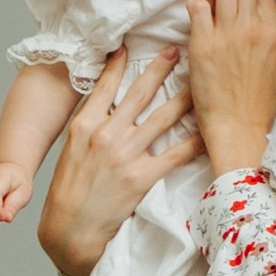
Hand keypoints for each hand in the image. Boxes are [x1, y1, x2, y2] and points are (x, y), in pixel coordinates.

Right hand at [37, 43, 201, 275]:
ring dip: (185, 98)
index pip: (105, 85)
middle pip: (139, 93)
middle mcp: (105, 134)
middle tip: (176, 51)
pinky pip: (176, 153)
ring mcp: (125, 154)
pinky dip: (194, 141)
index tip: (130, 46)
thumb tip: (105, 108)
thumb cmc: (67, 193)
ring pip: (163, 117)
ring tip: (200, 83)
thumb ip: (88, 127)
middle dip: (160, 68)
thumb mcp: (70, 151)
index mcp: (85, 125)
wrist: (69, 229)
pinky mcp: (142, 177)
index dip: (119, 63)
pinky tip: (208, 130)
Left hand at [187, 0, 275, 176]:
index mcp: (272, 33)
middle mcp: (251, 28)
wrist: (238, 127)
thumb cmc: (259, 102)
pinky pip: (196, 6)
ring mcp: (226, 34)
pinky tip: (199, 19)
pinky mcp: (202, 44)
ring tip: (213, 9)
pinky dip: (196, 6)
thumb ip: (275, 31)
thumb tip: (275, 7)